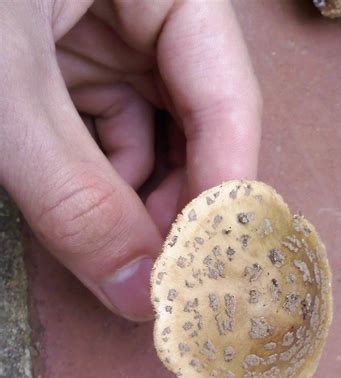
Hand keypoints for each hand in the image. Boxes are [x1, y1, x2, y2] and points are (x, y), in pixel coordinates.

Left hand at [0, 0, 261, 319]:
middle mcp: (145, 7)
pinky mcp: (67, 63)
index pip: (227, 93)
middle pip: (198, 121)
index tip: (210, 264)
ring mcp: (106, 34)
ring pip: (154, 136)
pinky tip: (92, 218)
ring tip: (126, 255)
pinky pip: (108, 135)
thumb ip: (77, 199)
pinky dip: (102, 183)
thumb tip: (140, 296)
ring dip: (140, 201)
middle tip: (163, 273)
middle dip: (180, 202)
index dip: (225, 184)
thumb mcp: (3, 95)